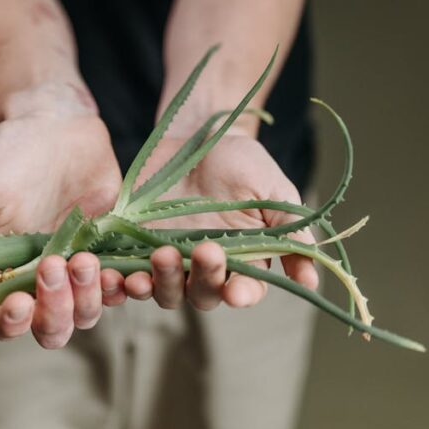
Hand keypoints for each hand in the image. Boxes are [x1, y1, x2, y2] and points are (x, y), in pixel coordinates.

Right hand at [0, 96, 122, 348]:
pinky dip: (129, 284)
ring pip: (89, 309)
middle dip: (56, 309)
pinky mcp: (112, 245)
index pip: (4, 321)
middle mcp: (42, 277)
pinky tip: (129, 272)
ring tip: (85, 259)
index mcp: (3, 271)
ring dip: (90, 296)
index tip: (19, 301)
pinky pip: (124, 279)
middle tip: (55, 266)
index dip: (11, 323)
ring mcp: (79, 262)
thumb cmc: (7, 154)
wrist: (55, 118)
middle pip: (51, 326)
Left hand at [100, 133, 318, 311]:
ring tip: (158, 260)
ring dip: (159, 283)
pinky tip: (114, 275)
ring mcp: (169, 258)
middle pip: (202, 295)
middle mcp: (205, 268)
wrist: (195, 133)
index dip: (242, 295)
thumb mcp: (272, 187)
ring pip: (164, 290)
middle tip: (205, 251)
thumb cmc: (241, 161)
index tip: (238, 291)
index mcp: (244, 260)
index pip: (245, 291)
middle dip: (203, 279)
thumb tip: (314, 279)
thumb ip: (290, 228)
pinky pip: (126, 273)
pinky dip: (120, 281)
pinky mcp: (135, 245)